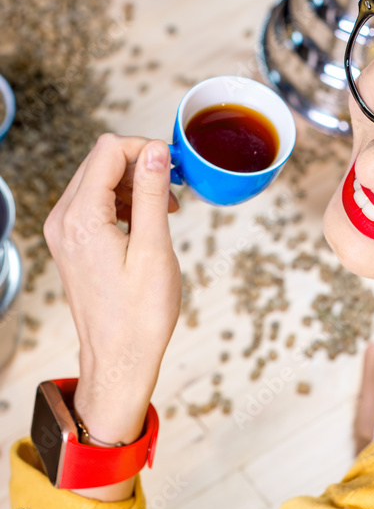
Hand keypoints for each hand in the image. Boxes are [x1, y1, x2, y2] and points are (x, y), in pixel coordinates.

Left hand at [43, 133, 181, 444]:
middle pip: (100, 161)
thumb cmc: (140, 315)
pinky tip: (148, 221)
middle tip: (175, 190)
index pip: (109, 151)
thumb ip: (152, 193)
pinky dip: (123, 202)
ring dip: (133, 184)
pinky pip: (94, 203)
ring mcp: (63, 232)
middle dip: (140, 166)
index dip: (145, 149)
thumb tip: (155, 150)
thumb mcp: (154, 249)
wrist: (119, 358)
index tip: (175, 167)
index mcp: (82, 218)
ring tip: (166, 209)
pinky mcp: (71, 243)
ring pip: (98, 179)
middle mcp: (63, 220)